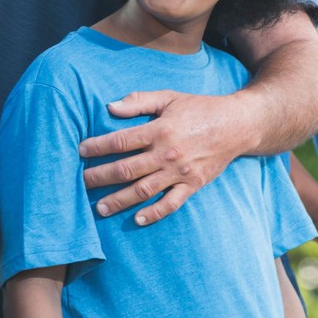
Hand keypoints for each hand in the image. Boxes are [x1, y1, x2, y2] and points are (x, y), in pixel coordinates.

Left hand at [76, 90, 247, 225]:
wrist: (237, 125)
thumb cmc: (199, 108)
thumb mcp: (169, 97)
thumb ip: (139, 101)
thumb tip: (110, 106)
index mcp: (159, 130)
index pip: (120, 141)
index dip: (98, 147)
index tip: (80, 151)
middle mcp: (167, 153)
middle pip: (126, 169)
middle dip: (100, 176)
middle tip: (81, 182)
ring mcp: (180, 172)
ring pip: (143, 190)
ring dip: (119, 200)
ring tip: (99, 207)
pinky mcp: (193, 185)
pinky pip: (171, 204)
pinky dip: (154, 213)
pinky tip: (137, 219)